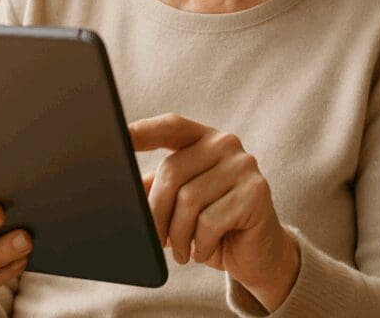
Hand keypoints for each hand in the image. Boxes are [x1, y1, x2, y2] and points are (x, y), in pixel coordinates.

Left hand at [128, 113, 300, 311]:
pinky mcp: (256, 193)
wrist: (260, 254)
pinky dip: (200, 244)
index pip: (171, 126)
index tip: (119, 137)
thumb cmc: (214, 226)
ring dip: (178, 235)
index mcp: (204, 138)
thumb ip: (155, 189)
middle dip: (156, 213)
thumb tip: (123, 187)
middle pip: (172, 172)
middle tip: (155, 239)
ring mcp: (244, 165)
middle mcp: (226, 144)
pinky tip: (203, 250)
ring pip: (189, 200)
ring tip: (182, 250)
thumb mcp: (179, 205)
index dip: (144, 131)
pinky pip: (210, 222)